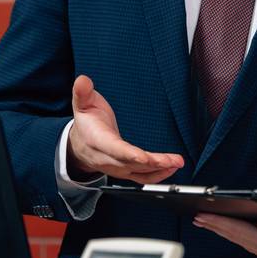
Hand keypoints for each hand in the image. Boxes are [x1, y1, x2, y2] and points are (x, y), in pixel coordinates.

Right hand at [66, 74, 182, 183]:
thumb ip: (82, 93)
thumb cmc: (87, 122)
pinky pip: (141, 177)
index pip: (115, 149)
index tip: (144, 157)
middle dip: (154, 163)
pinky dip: (157, 176)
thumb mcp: (82, 104)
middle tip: (174, 160)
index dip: (130, 154)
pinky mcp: (125, 172)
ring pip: (139, 173)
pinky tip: (171, 168)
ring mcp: (116, 168)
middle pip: (132, 164)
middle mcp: (107, 158)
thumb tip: (82, 80)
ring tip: (177, 163)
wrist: (79, 145)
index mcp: (98, 141)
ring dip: (160, 170)